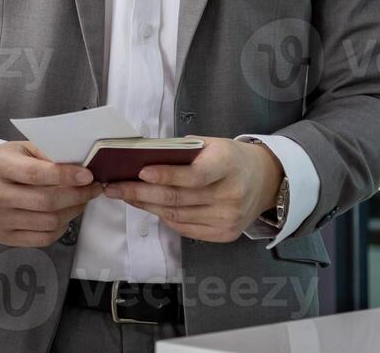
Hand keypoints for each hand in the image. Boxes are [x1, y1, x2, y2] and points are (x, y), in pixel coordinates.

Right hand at [0, 141, 102, 246]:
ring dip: (73, 211)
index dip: (66, 176)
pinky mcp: (2, 236)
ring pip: (48, 222)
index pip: (36, 174)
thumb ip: (48, 154)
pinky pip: (43, 239)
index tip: (88, 176)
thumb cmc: (8, 162)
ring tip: (81, 200)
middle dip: (77, 196)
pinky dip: (61, 228)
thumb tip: (81, 166)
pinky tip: (64, 215)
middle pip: (45, 202)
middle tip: (92, 189)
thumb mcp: (24, 148)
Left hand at [103, 136, 282, 242]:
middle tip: (113, 187)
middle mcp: (230, 196)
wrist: (266, 180)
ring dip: (146, 206)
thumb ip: (182, 152)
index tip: (140, 172)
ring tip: (124, 196)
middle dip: (140, 193)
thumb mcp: (212, 144)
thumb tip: (142, 157)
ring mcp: (228, 219)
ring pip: (177, 216)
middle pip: (178, 199)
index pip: (194, 175)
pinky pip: (185, 228)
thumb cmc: (230, 158)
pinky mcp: (224, 234)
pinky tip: (148, 207)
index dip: (166, 175)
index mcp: (227, 165)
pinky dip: (163, 217)